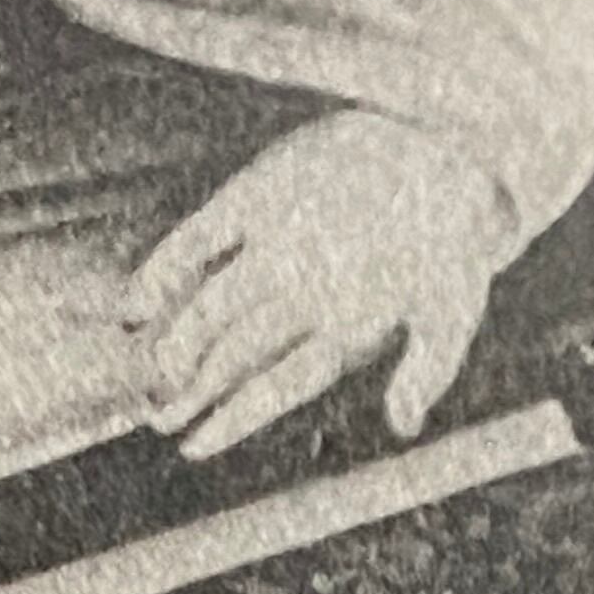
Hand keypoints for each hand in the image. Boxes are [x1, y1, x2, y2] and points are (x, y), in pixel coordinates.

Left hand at [126, 111, 514, 459]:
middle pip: (235, 355)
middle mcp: (300, 294)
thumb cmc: (458, 235)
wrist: (447, 146)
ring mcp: (274, 245)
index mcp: (341, 329)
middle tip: (156, 422)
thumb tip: (404, 426)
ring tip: (146, 381)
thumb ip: (428, 367)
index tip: (195, 447)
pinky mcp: (256, 196)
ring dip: (175, 344)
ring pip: (209, 307)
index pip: (279, 385)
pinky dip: (164, 270)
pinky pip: (198, 240)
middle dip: (195, 390)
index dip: (235, 418)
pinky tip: (134, 306)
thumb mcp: (454, 308)